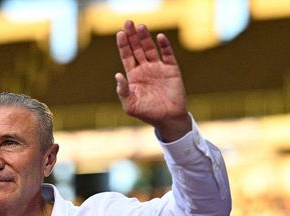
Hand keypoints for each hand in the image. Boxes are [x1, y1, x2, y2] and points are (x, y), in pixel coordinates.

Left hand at [115, 20, 190, 140]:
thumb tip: (118, 75)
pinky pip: (167, 55)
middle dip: (132, 36)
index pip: (127, 56)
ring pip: (150, 49)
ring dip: (145, 38)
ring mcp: (158, 68)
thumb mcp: (130, 105)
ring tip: (141, 26)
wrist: (167, 119)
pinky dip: (164, 46)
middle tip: (128, 22)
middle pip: (137, 49)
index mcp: (133, 76)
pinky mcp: (171, 69)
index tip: (120, 33)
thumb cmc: (147, 113)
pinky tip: (159, 37)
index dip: (123, 45)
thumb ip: (122, 91)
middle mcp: (145, 69)